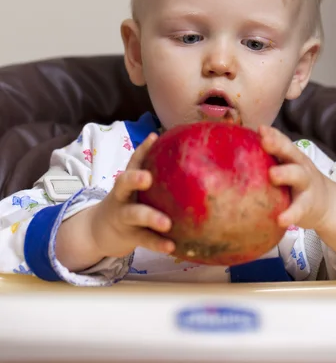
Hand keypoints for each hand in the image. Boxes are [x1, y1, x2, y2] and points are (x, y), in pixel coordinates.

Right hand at [89, 133, 174, 258]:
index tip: (154, 137)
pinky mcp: (128, 236)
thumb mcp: (134, 188)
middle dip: (135, 179)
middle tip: (148, 178)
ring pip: (134, 214)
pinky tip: (172, 246)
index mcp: (127, 181)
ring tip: (167, 223)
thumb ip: (155, 176)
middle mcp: (123, 195)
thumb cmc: (128, 203)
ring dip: (150, 217)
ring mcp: (123, 216)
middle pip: (124, 183)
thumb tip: (189, 158)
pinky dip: (158, 243)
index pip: (134, 160)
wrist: (98, 231)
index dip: (143, 149)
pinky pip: (144, 239)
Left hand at [259, 126, 334, 231]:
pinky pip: (299, 209)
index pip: (283, 141)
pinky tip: (281, 219)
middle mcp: (300, 167)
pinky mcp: (308, 206)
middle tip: (264, 141)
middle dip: (278, 146)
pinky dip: (291, 214)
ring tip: (272, 175)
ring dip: (286, 173)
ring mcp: (306, 186)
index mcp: (292, 157)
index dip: (273, 134)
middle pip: (291, 153)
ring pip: (298, 176)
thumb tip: (235, 150)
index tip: (260, 129)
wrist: (328, 205)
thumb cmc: (297, 182)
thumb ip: (269, 159)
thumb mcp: (288, 167)